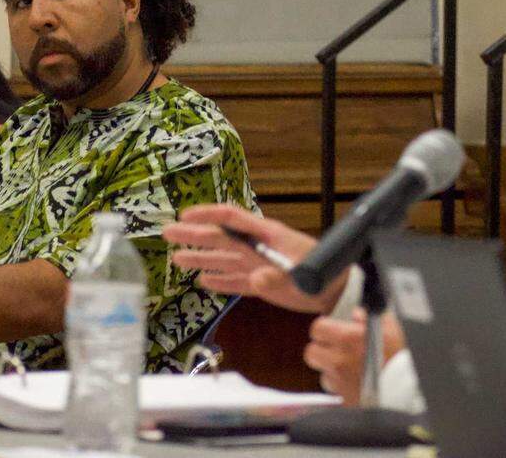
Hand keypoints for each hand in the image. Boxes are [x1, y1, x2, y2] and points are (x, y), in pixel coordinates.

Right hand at [164, 204, 346, 313]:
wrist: (337, 291)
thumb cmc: (324, 276)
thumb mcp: (302, 276)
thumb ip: (279, 277)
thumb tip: (256, 277)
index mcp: (268, 235)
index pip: (233, 219)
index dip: (209, 215)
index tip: (186, 215)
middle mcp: (259, 247)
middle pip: (221, 237)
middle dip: (194, 235)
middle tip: (168, 233)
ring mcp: (259, 264)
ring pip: (224, 259)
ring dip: (201, 258)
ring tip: (176, 258)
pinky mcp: (262, 283)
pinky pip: (235, 280)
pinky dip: (220, 281)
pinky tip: (203, 281)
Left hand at [303, 310, 405, 405]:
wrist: (410, 390)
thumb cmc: (403, 358)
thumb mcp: (392, 328)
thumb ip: (370, 318)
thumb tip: (357, 315)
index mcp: (347, 338)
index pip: (317, 329)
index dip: (324, 329)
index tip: (331, 331)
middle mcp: (339, 360)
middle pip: (311, 353)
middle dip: (321, 350)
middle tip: (334, 350)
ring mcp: (340, 382)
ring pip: (323, 375)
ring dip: (333, 372)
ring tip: (349, 370)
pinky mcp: (345, 399)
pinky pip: (336, 392)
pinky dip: (343, 388)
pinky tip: (356, 384)